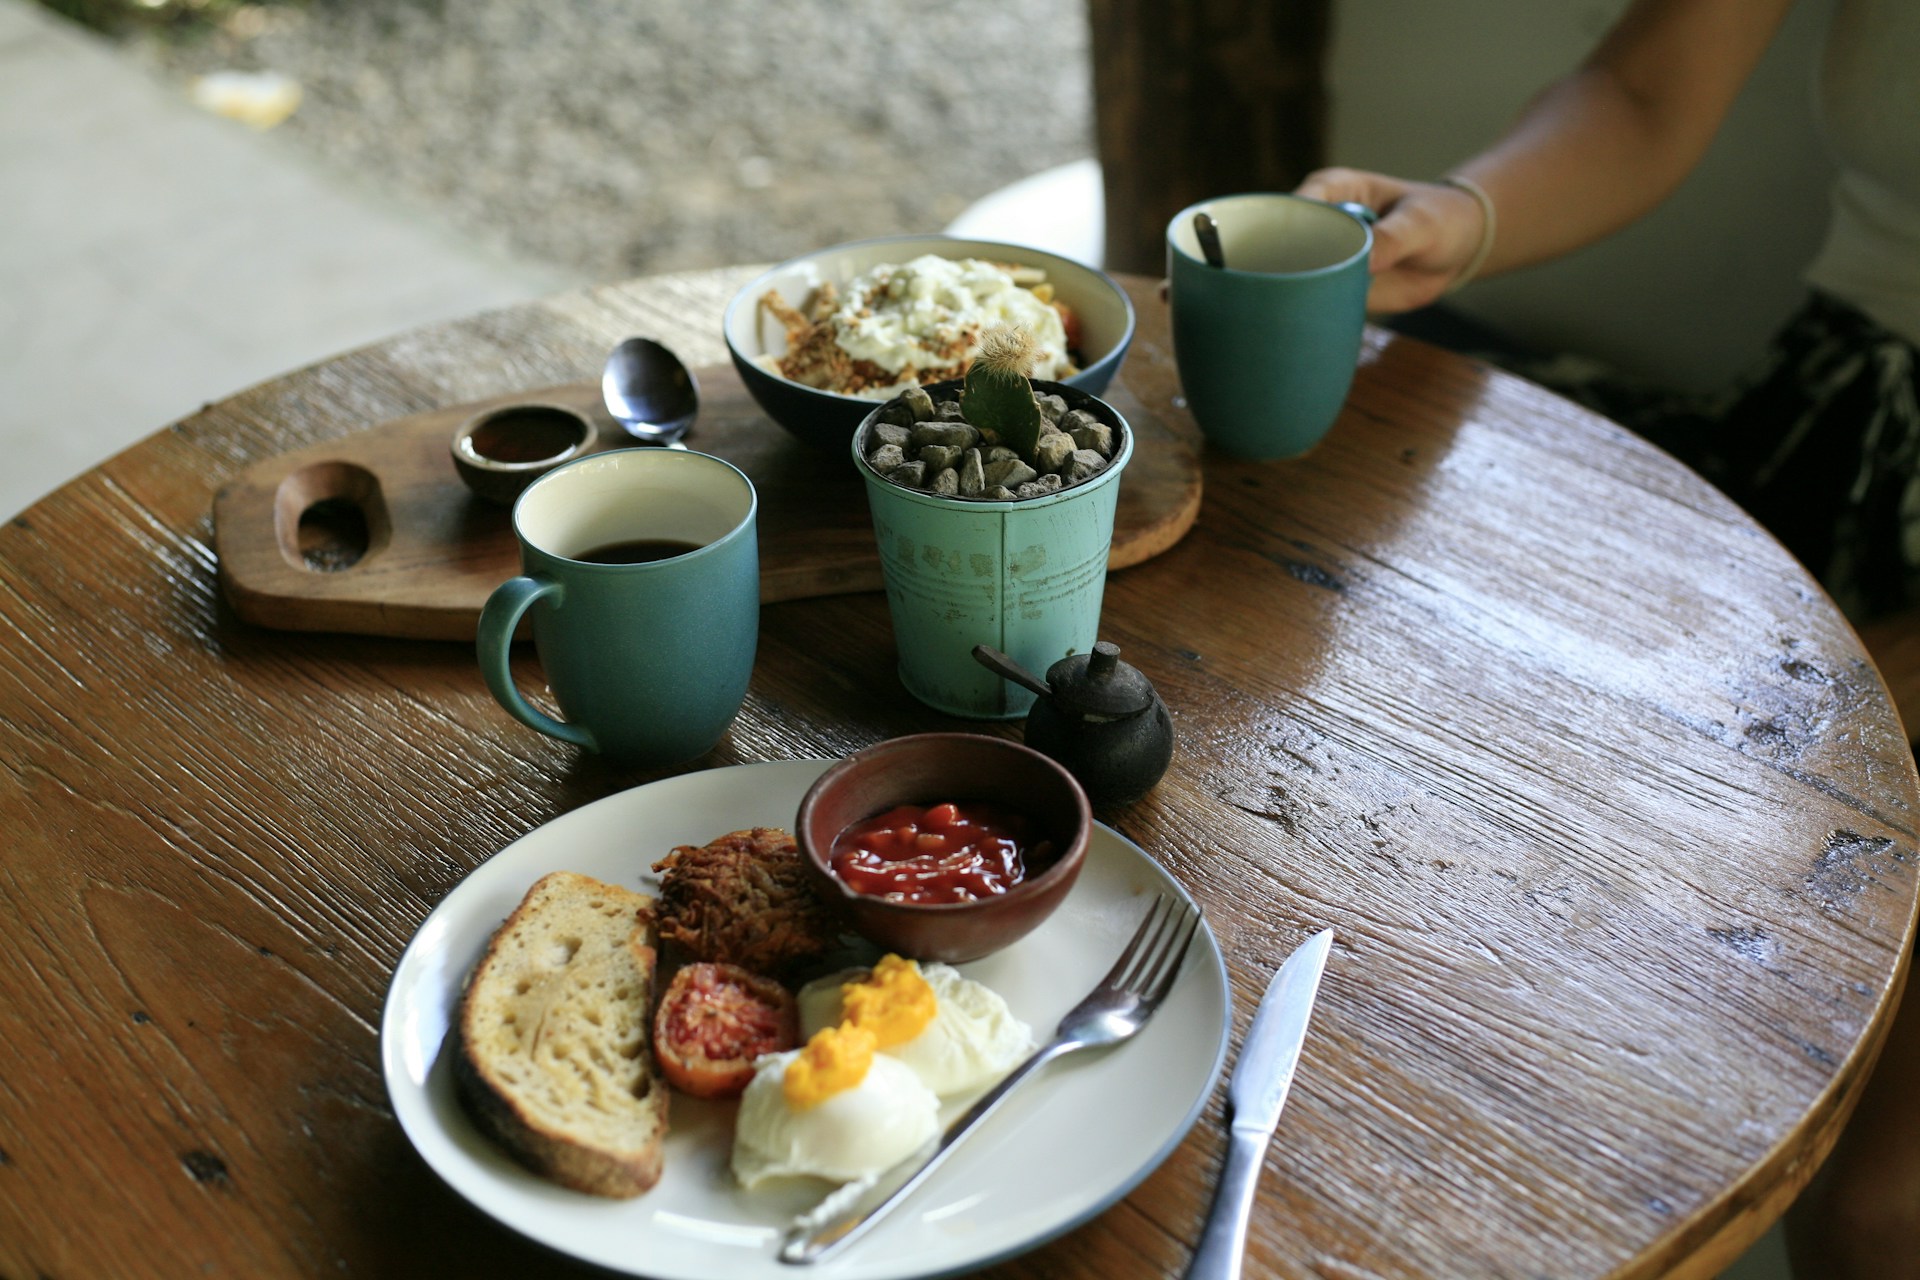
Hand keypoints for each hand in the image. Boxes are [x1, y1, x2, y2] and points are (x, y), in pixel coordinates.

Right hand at [1295, 168, 1489, 314]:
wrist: (1455, 249)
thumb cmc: (1437, 219)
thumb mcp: (1421, 223)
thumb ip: (1394, 237)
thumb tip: (1364, 262)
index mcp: (1335, 191)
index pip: (1301, 202)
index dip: (1292, 225)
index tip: (1296, 250)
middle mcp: (1322, 223)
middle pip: (1287, 243)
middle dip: (1286, 266)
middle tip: (1299, 289)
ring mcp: (1326, 258)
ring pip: (1297, 276)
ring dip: (1297, 294)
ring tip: (1305, 310)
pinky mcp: (1336, 287)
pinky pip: (1317, 301)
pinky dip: (1315, 312)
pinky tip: (1315, 323)